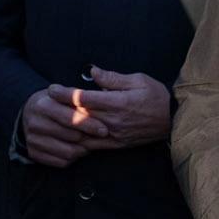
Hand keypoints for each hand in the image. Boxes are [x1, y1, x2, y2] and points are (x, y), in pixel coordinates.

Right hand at [21, 86, 110, 166]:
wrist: (31, 112)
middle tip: (101, 136)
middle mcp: (35, 123)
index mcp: (44, 104)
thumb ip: (82, 93)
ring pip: (68, 151)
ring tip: (91, 142)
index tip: (104, 129)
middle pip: (71, 136)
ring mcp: (32, 139)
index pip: (70, 118)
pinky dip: (74, 158)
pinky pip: (60, 162)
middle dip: (89, 137)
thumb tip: (97, 76)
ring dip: (84, 149)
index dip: (89, 124)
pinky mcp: (33, 153)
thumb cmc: (57, 101)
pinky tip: (79, 149)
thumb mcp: (66, 92)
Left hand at [52, 66, 169, 147]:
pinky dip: (76, 142)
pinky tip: (66, 138)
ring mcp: (113, 135)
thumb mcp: (139, 80)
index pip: (83, 98)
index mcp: (118, 102)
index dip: (64, 93)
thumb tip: (93, 72)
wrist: (175, 119)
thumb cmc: (158, 96)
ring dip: (64, 127)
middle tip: (44, 102)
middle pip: (78, 115)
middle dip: (58, 108)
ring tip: (50, 120)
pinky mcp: (116, 144)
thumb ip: (114, 78)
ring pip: (81, 133)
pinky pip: (91, 146)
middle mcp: (113, 120)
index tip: (51, 89)